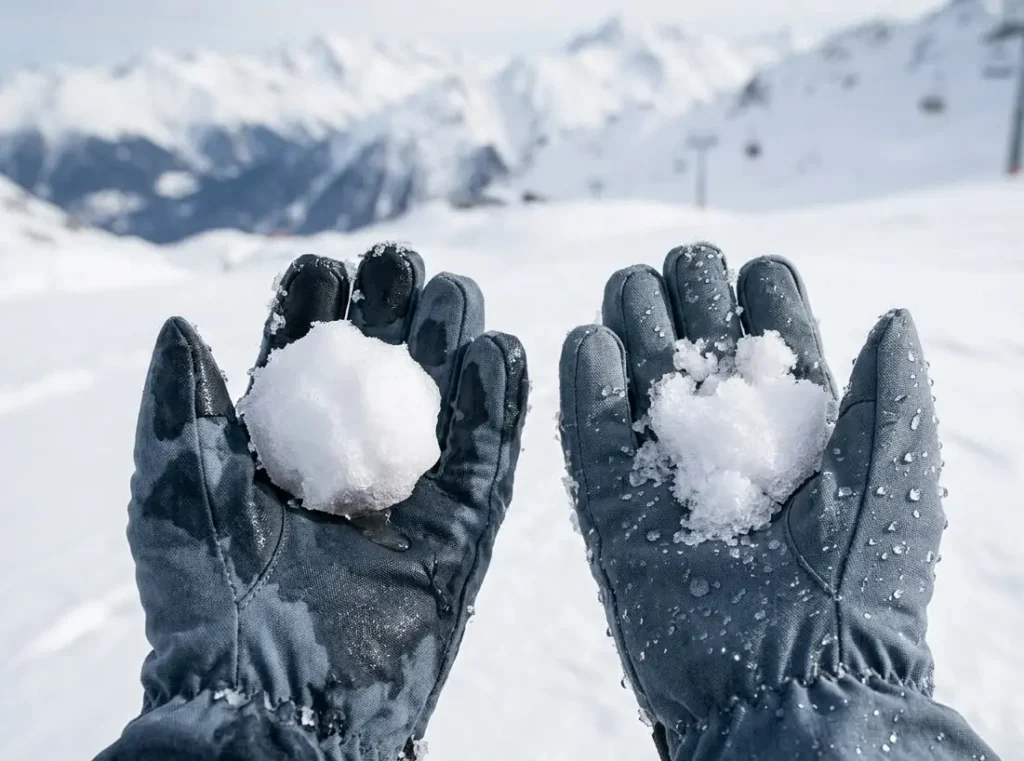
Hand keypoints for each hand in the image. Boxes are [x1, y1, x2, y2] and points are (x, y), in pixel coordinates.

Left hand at [111, 248, 527, 759]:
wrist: (270, 700)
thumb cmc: (211, 596)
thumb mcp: (181, 489)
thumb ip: (182, 407)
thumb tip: (185, 324)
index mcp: (286, 454)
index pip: (309, 365)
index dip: (318, 311)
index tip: (328, 269)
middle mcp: (351, 469)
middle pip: (384, 375)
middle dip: (396, 314)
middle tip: (405, 268)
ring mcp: (410, 502)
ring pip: (443, 408)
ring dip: (452, 346)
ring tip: (456, 294)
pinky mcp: (457, 539)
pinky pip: (488, 467)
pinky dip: (499, 409)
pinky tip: (500, 353)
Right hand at [559, 245, 992, 759]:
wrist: (787, 686)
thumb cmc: (856, 589)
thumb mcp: (889, 483)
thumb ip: (891, 396)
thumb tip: (890, 317)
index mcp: (795, 427)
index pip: (769, 333)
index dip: (760, 292)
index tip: (755, 279)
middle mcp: (725, 440)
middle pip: (694, 338)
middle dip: (687, 293)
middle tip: (685, 279)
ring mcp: (663, 470)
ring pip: (636, 370)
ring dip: (632, 318)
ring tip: (634, 294)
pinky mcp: (611, 505)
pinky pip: (588, 431)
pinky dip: (584, 379)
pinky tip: (592, 340)